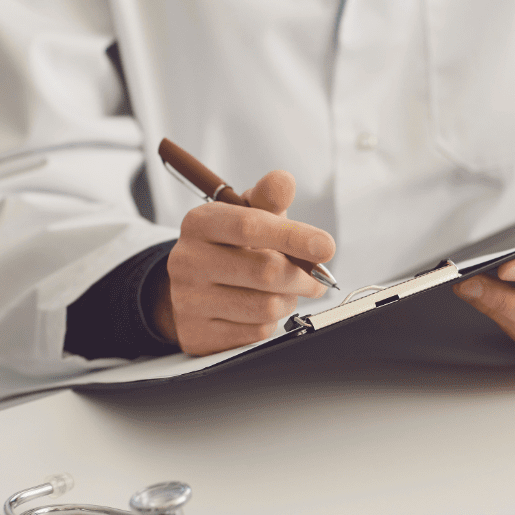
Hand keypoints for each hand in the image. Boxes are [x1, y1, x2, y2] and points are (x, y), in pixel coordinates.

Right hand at [150, 169, 335, 355]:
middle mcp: (188, 260)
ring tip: (285, 292)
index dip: (294, 236)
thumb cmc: (230, 246)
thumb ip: (268, 200)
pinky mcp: (198, 334)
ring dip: (289, 300)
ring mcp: (188, 300)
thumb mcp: (246, 216)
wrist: (193, 288)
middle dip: (303, 277)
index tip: (326, 246)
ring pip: (265, 307)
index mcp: (200, 223)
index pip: (251, 227)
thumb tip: (284, 181)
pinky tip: (262, 310)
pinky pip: (256, 332)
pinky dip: (271, 321)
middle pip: (266, 271)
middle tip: (316, 278)